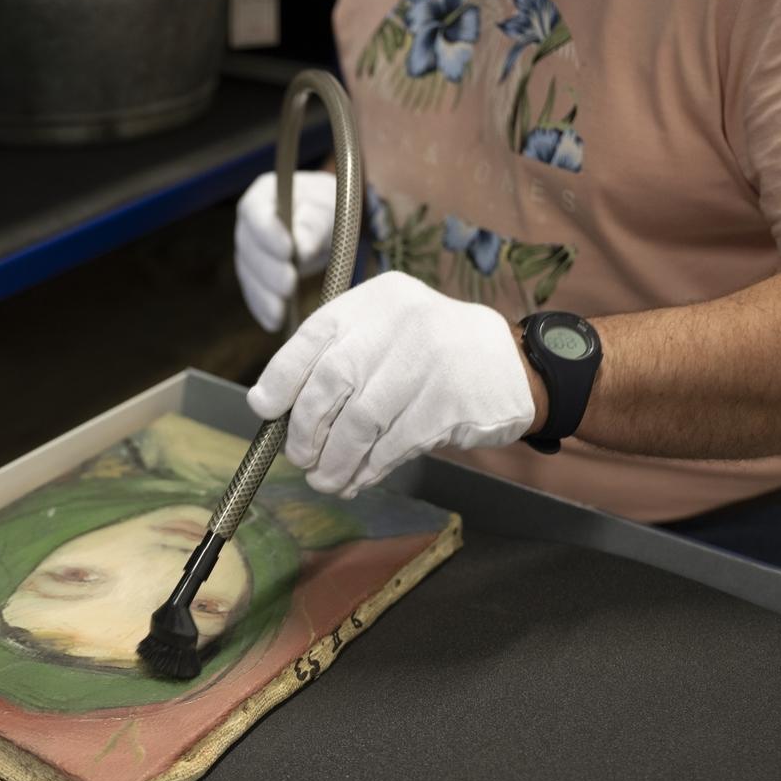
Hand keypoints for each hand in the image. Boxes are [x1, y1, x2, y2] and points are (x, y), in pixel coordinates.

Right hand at [234, 170, 337, 332]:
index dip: (268, 233)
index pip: (256, 213)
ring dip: (264, 296)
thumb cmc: (326, 207)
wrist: (324, 223)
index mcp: (263, 196)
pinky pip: (254, 293)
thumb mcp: (328, 207)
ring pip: (249, 275)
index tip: (288, 251)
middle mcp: (249, 225)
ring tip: (280, 313)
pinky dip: (264, 309)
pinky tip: (274, 323)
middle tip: (289, 285)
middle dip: (269, 270)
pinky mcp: (254, 276)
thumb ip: (314, 223)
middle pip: (250, 249)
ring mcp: (248, 252)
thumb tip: (301, 249)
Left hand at [248, 271, 537, 497]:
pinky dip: (369, 467)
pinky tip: (360, 477)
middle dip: (306, 428)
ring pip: (360, 421)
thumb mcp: (386, 335)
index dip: (281, 377)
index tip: (265, 409)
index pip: (313, 335)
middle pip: (331, 381)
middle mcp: (400, 323)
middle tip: (300, 457)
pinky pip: (393, 444)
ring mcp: (428, 361)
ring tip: (326, 478)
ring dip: (335, 459)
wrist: (514, 365)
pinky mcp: (449, 402)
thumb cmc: (432, 356)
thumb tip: (276, 407)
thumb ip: (338, 359)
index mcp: (375, 301)